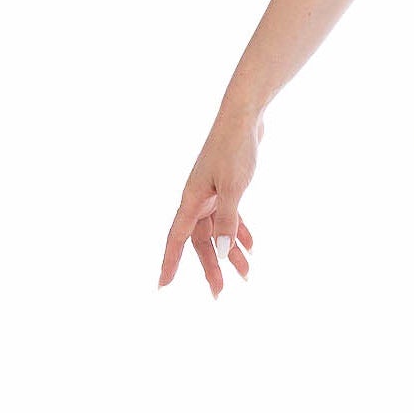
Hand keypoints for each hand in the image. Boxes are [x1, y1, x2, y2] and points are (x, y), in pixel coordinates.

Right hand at [160, 107, 261, 297]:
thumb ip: (227, 221)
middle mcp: (197, 199)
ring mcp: (210, 193)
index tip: (162, 285)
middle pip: (199, 241)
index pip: (176, 239)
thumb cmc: (235, 150)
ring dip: (230, 251)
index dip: (169, 263)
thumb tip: (220, 252)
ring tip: (246, 274)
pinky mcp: (225, 186)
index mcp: (191, 200)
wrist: (244, 118)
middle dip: (210, 267)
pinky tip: (251, 246)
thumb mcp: (234, 188)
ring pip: (216, 231)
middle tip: (219, 293)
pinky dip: (238, 231)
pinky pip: (228, 217)